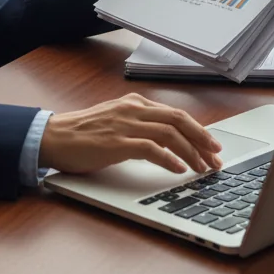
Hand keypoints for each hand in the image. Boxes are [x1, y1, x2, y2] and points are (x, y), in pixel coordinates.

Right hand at [39, 93, 222, 174]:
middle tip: (217, 158)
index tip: (213, 146)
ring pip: (169, 133)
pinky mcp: (116, 142)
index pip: (176, 114)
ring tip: (203, 167)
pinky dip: (168, 158)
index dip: (199, 130)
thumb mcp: (117, 121)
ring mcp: (125, 125)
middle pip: (178, 120)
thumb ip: (140, 124)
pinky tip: (178, 169)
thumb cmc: (84, 133)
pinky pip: (150, 148)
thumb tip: (169, 141)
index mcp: (135, 103)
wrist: (55, 136)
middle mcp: (133, 110)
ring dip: (191, 152)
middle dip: (202, 139)